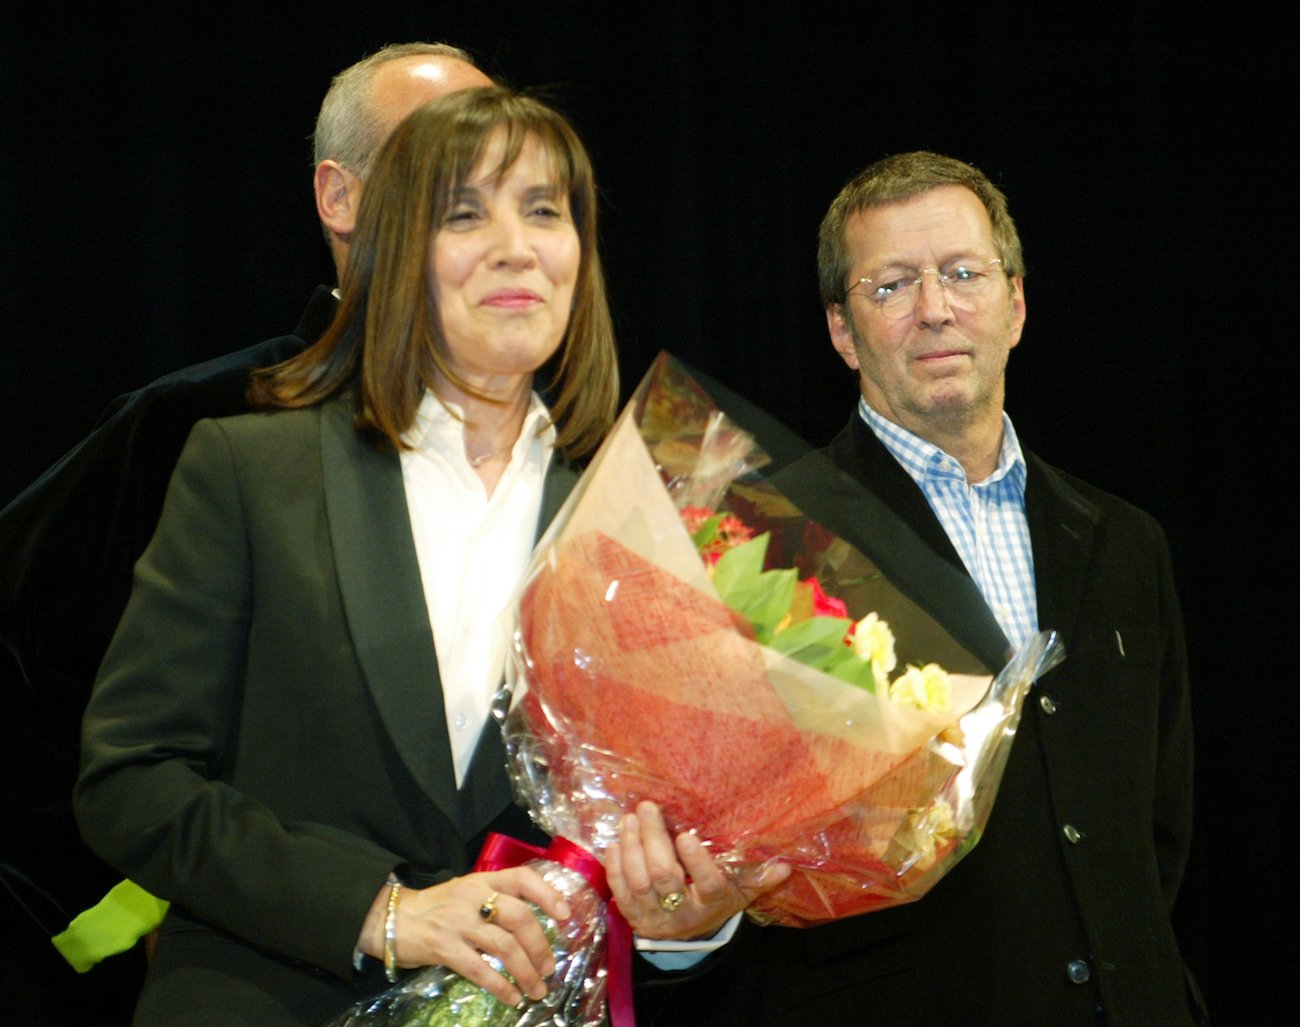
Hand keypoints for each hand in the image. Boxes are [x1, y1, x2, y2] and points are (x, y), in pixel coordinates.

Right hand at [358, 867, 570, 1005]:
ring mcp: (459, 922)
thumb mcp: (468, 893)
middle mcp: (473, 897)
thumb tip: (535, 926)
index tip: (565, 916)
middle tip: (549, 967)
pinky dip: (501, 986)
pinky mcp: (444, 947)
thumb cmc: (437, 907)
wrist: (393, 919)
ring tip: (536, 989)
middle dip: (540, 946)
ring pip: (504, 946)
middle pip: (519, 917)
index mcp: (483, 881)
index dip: (548, 895)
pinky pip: (480, 969)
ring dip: (526, 971)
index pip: (522, 878)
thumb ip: (496, 900)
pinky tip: (511, 998)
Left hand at [606, 800, 789, 940]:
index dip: (696, 863)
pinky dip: (615, 869)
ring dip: (631, 849)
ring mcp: (654, 918)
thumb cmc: (717, 901)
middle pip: (664, 878)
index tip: (686, 836)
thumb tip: (786, 865)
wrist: (690, 935)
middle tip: (647, 808)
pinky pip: (621, 894)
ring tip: (629, 819)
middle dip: (653, 841)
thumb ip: (758, 877)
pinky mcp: (634, 918)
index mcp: (711, 904)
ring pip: (639, 883)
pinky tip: (614, 843)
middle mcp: (681, 914)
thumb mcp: (741, 891)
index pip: (707, 885)